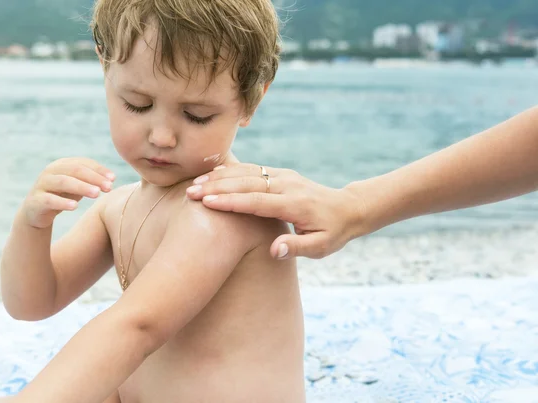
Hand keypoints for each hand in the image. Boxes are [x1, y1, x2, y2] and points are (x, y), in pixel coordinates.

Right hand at [23, 157, 115, 228]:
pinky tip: (75, 206)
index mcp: (62, 164)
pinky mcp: (36, 200)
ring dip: (82, 187)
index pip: (83, 163)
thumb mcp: (78, 186)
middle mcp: (51, 171)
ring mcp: (42, 184)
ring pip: (63, 182)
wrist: (36, 212)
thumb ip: (92, 180)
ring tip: (97, 194)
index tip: (113, 179)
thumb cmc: (62, 195)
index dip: (99, 170)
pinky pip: (49, 200)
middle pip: (75, 170)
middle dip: (93, 178)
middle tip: (109, 187)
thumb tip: (112, 179)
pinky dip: (63, 202)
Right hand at [186, 163, 365, 258]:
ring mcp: (283, 176)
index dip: (231, 202)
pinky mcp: (280, 173)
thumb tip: (274, 250)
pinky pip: (252, 169)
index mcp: (294, 205)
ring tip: (195, 183)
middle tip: (190, 192)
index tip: (207, 202)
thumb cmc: (333, 232)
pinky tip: (213, 175)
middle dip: (217, 187)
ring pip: (247, 173)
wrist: (348, 208)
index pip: (257, 202)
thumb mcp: (321, 247)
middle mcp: (287, 185)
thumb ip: (296, 248)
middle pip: (246, 184)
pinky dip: (231, 171)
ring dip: (220, 177)